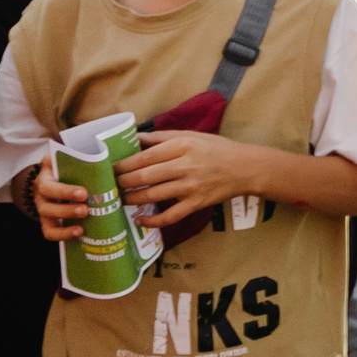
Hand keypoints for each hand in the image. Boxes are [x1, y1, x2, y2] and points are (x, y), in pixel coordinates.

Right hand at [26, 162, 90, 240]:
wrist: (56, 180)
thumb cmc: (65, 170)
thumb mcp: (66, 162)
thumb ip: (72, 158)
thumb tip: (85, 152)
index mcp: (45, 180)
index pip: (49, 187)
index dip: (65, 192)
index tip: (83, 193)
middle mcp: (40, 197)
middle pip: (47, 206)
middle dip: (67, 209)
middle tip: (85, 209)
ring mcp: (43, 211)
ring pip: (48, 221)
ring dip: (66, 224)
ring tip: (83, 224)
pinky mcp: (48, 223)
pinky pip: (50, 233)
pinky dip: (64, 235)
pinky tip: (79, 232)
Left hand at [119, 130, 267, 228]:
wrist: (246, 168)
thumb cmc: (217, 149)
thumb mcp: (191, 136)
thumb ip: (162, 137)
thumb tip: (135, 137)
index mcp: (182, 146)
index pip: (145, 156)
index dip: (124, 164)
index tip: (110, 168)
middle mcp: (185, 166)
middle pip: (145, 176)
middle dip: (123, 182)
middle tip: (111, 185)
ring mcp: (191, 187)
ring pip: (153, 195)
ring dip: (132, 199)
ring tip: (120, 199)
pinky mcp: (196, 203)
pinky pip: (170, 216)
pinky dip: (152, 220)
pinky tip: (140, 220)